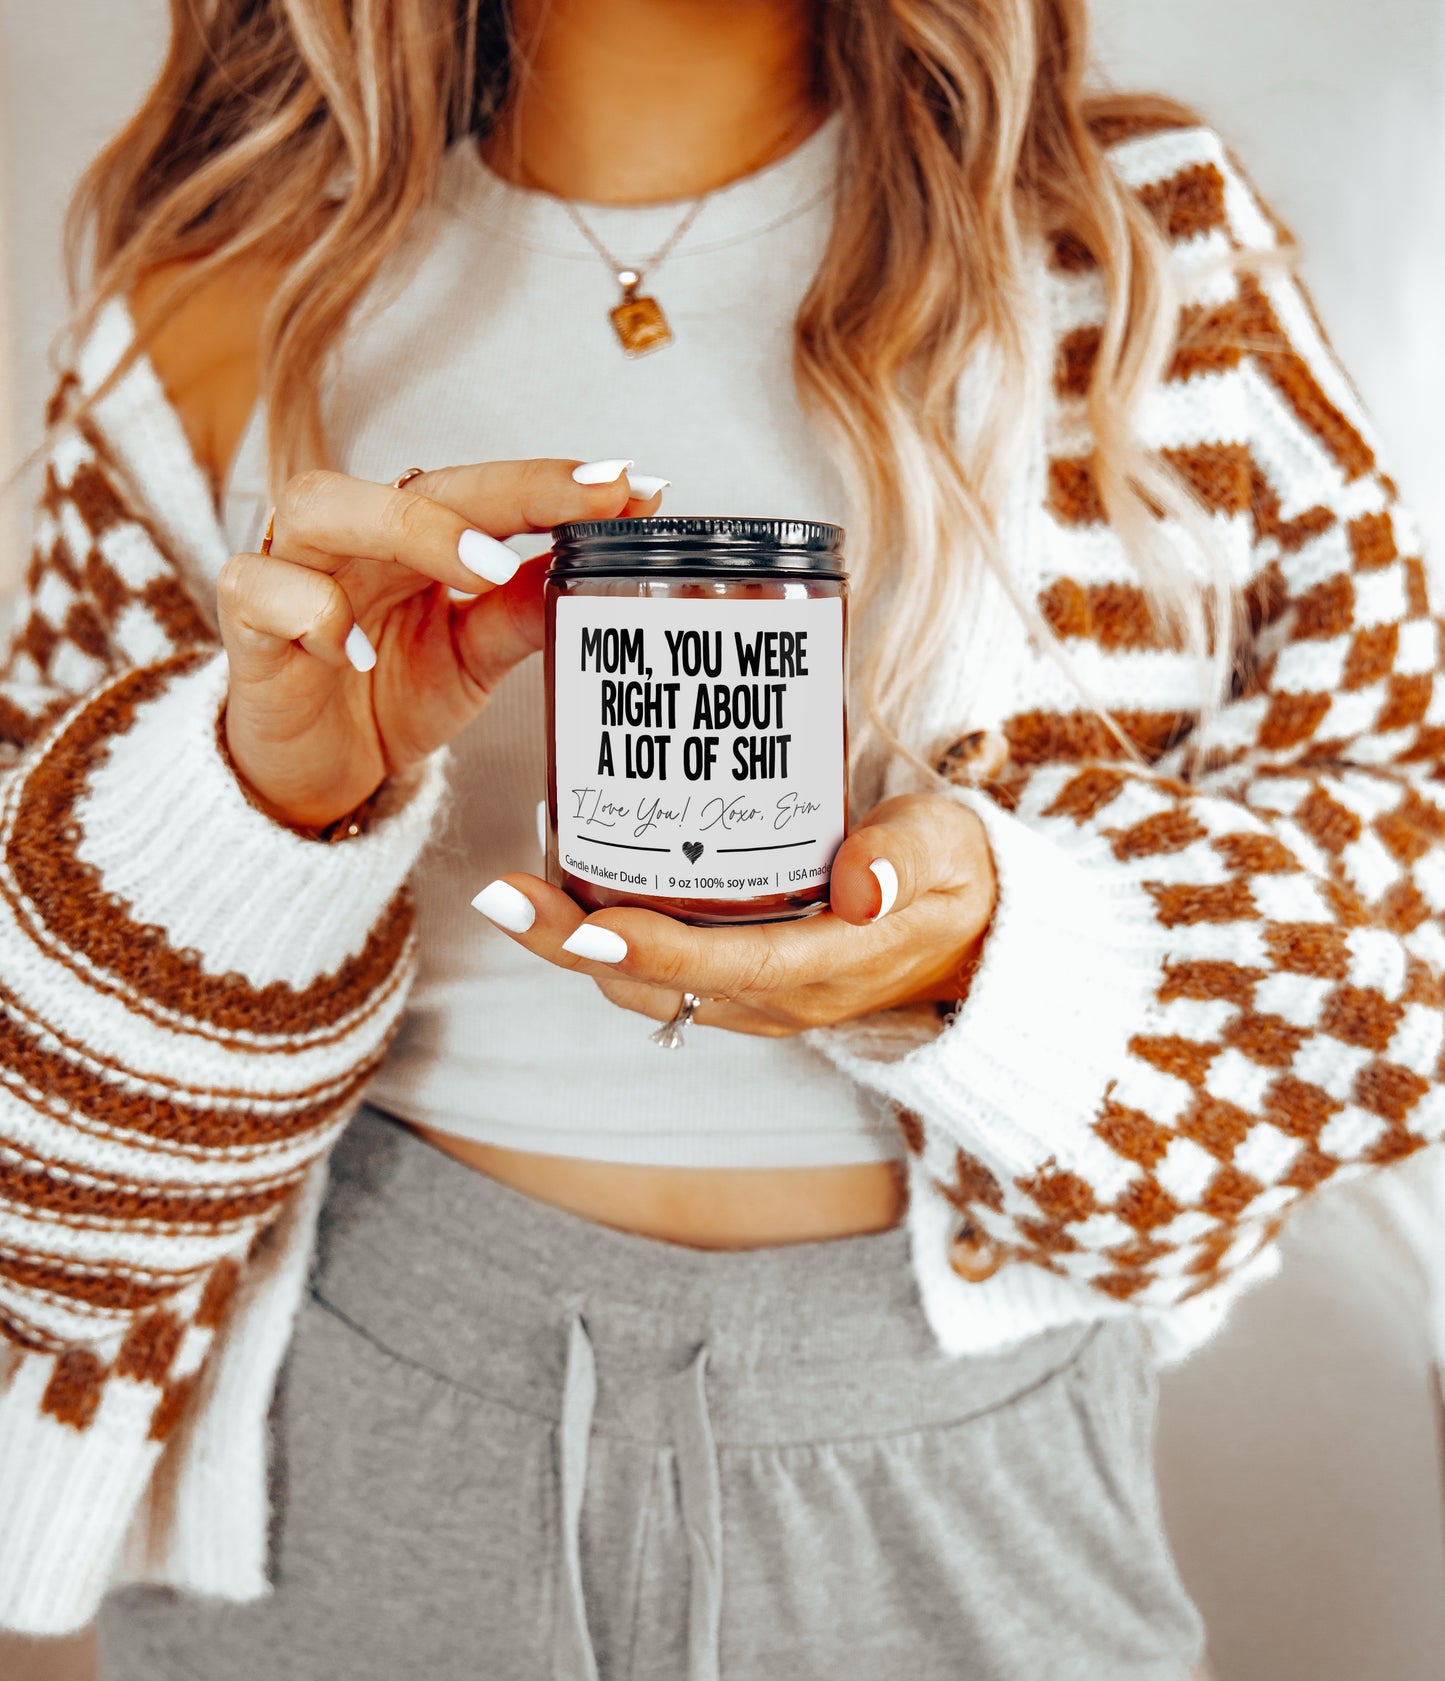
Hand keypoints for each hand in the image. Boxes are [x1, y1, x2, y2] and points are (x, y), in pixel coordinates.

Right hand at [219, 459, 661, 828]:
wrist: (317, 769)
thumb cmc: (389, 692)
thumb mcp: (473, 654)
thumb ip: (525, 608)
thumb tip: (605, 562)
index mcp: (414, 534)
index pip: (486, 492)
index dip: (555, 486)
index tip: (631, 485)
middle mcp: (354, 535)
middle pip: (416, 483)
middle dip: (507, 491)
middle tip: (587, 507)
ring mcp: (293, 568)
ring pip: (323, 504)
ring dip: (411, 530)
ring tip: (485, 571)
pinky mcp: (246, 620)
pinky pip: (261, 588)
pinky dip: (311, 613)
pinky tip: (350, 651)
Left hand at [473, 791, 997, 1036]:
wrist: (975, 940)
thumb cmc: (958, 879)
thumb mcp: (951, 852)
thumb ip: (907, 860)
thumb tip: (859, 887)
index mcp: (826, 965)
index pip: (720, 966)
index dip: (647, 949)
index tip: (580, 923)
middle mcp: (777, 995)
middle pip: (652, 984)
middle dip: (568, 947)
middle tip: (499, 892)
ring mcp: (755, 997)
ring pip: (643, 986)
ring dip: (573, 946)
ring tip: (517, 885)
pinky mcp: (744, 983)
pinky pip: (659, 972)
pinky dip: (608, 940)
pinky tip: (575, 884)